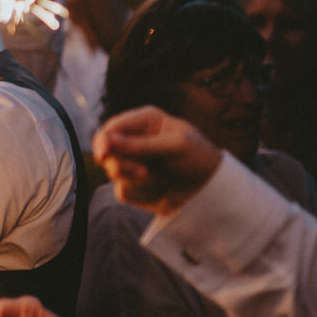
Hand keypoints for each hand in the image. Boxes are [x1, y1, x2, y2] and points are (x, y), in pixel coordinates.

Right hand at [92, 106, 222, 217]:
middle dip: (124, 164)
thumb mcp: (176, 146)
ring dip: (137, 180)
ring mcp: (133, 164)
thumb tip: (109, 141)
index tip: (104, 155)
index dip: (104, 141)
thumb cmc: (199, 158)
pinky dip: (142, 194)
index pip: (112, 128)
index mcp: (144, 122)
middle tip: (145, 173)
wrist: (212, 189)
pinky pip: (123, 192)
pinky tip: (160, 190)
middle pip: (107, 152)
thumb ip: (141, 144)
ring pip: (114, 173)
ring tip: (160, 181)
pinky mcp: (134, 186)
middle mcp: (134, 140)